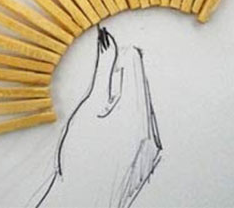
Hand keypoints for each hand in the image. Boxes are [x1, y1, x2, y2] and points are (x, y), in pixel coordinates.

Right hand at [35, 26, 161, 207]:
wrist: (86, 200)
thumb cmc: (81, 155)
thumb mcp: (89, 106)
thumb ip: (104, 72)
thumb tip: (108, 41)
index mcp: (136, 112)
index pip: (136, 68)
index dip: (120, 55)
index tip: (108, 42)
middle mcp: (150, 128)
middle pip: (141, 88)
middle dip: (122, 79)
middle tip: (104, 79)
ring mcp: (152, 147)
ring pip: (142, 109)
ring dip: (125, 100)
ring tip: (103, 110)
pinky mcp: (148, 159)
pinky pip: (143, 129)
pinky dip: (129, 120)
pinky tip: (110, 130)